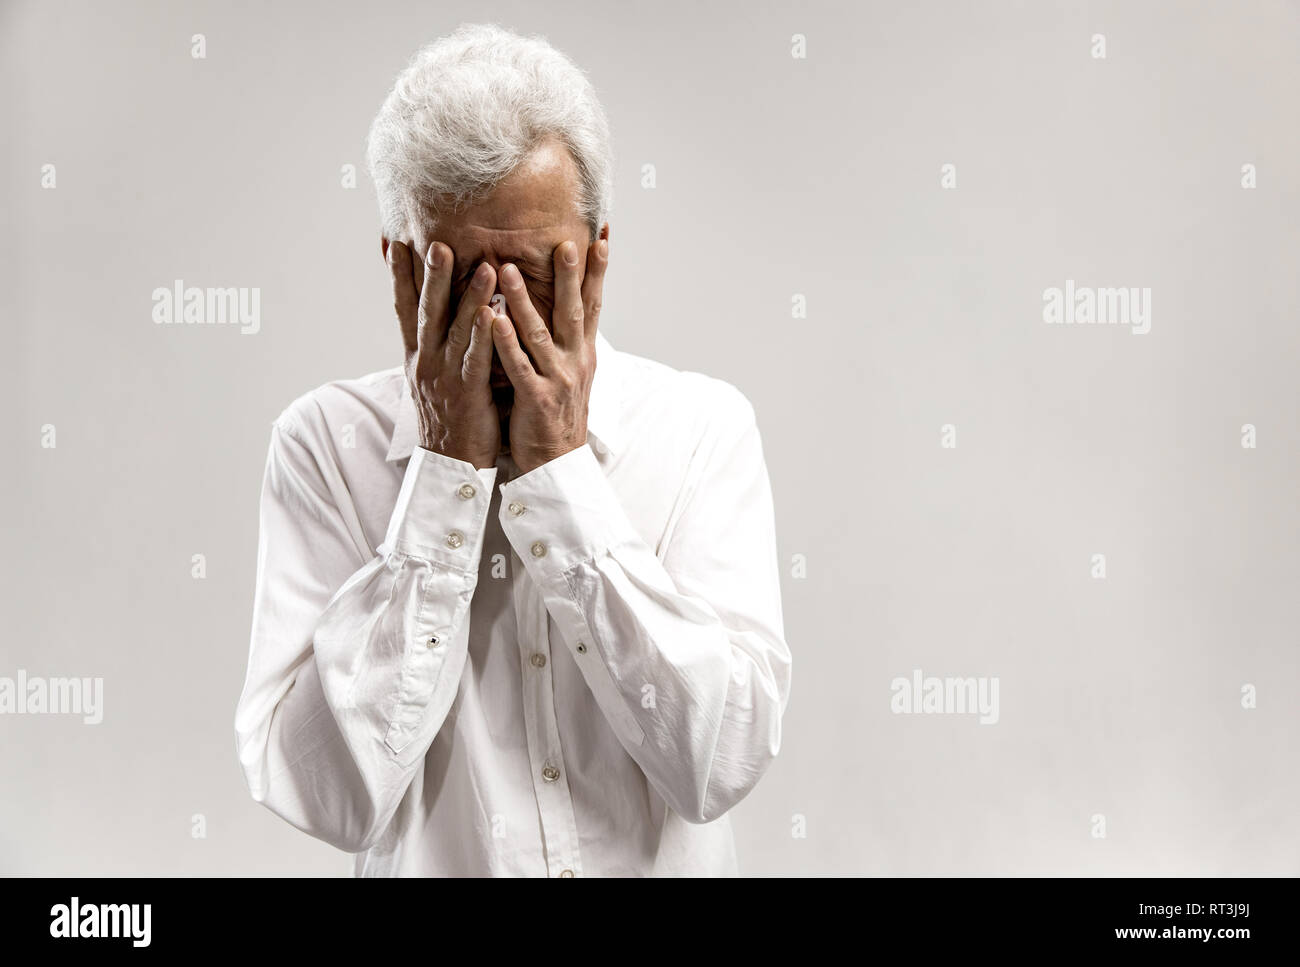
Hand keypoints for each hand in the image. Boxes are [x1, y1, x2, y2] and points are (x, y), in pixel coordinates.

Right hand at [389, 239, 500, 468]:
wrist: (449, 465)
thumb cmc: (447, 418)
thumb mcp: (430, 378)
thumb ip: (432, 346)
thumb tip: (431, 318)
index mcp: (416, 356)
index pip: (403, 309)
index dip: (398, 276)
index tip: (395, 242)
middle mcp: (426, 362)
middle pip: (427, 311)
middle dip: (432, 275)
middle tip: (438, 242)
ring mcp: (445, 377)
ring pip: (456, 330)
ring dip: (470, 296)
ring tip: (484, 266)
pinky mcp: (468, 394)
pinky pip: (476, 360)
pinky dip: (484, 336)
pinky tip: (494, 314)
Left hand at [491, 236, 608, 473]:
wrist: (556, 462)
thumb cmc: (556, 413)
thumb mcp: (570, 371)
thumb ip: (567, 338)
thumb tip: (568, 305)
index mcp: (583, 353)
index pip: (594, 305)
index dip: (597, 273)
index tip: (601, 238)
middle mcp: (575, 362)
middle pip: (574, 312)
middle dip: (570, 277)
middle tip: (565, 243)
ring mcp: (557, 380)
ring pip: (539, 334)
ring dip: (523, 301)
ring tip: (507, 269)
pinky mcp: (536, 399)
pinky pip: (519, 366)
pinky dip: (506, 342)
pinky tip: (493, 321)